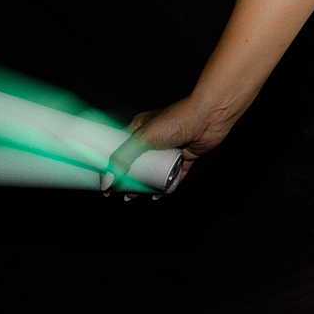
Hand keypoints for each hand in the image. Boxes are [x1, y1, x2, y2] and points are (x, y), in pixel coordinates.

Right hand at [103, 95, 231, 194]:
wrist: (209, 117)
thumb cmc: (176, 119)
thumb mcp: (143, 137)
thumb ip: (122, 159)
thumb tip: (107, 181)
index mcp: (139, 129)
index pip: (119, 149)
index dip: (111, 165)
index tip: (105, 182)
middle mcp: (154, 138)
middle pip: (137, 163)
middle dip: (129, 179)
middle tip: (122, 194)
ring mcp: (170, 147)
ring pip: (155, 170)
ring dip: (147, 183)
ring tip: (137, 196)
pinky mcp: (185, 156)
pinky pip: (174, 173)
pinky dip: (167, 184)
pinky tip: (159, 194)